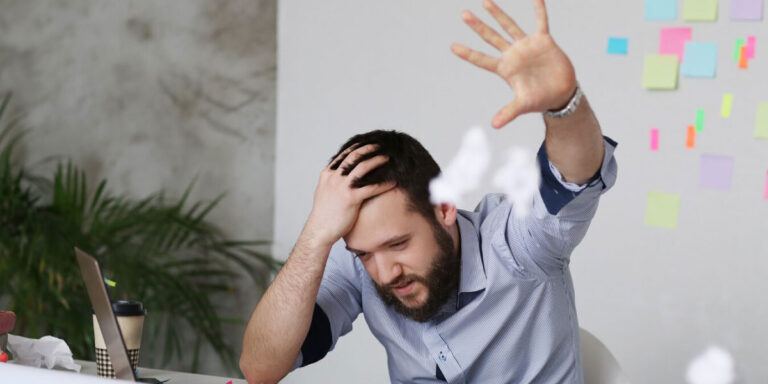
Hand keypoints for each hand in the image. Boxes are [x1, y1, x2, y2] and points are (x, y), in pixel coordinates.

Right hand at [303, 144, 395, 247]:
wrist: (319, 230)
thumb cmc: (324, 214)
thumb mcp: (324, 192)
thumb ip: (333, 182)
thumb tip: (341, 176)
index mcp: (327, 174)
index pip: (343, 155)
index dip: (356, 148)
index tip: (367, 143)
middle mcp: (333, 178)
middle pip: (353, 156)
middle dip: (368, 149)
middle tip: (380, 146)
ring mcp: (341, 187)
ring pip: (362, 167)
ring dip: (377, 161)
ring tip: (388, 158)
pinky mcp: (350, 198)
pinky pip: (371, 187)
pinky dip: (383, 183)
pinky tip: (393, 182)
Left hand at [451, 0, 576, 128]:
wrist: (561, 93)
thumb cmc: (540, 99)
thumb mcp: (523, 105)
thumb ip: (508, 113)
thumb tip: (494, 125)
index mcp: (505, 69)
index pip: (482, 60)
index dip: (468, 54)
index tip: (452, 47)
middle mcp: (513, 55)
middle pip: (491, 38)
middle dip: (478, 27)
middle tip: (464, 14)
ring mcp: (526, 46)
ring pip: (509, 26)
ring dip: (498, 14)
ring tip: (485, 2)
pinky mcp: (543, 41)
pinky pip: (541, 22)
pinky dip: (539, 10)